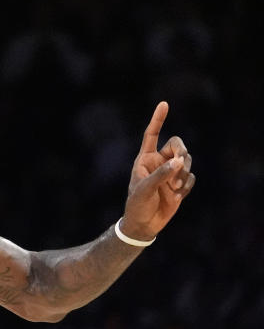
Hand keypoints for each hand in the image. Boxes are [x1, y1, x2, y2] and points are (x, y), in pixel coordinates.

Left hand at [122, 101, 195, 239]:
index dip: (158, 120)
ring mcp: (171, 172)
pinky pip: (190, 177)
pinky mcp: (180, 184)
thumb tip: (179, 161)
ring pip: (187, 161)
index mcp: (145, 159)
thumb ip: (161, 174)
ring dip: (184, 172)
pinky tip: (177, 195)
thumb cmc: (137, 204)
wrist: (144, 224)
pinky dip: (186, 185)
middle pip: (177, 145)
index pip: (152, 135)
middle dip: (182, 151)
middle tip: (180, 162)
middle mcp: (159, 162)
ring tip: (175, 186)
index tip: (164, 104)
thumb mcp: (144, 188)